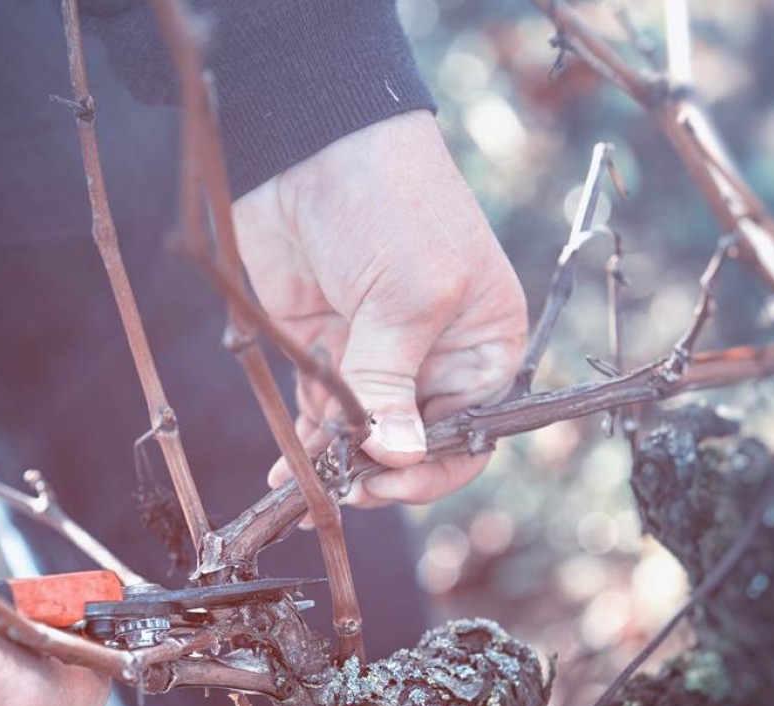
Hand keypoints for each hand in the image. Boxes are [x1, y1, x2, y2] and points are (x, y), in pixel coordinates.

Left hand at [234, 110, 526, 505]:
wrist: (311, 146)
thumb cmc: (390, 205)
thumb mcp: (407, 296)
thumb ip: (393, 384)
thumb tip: (396, 460)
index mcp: (483, 346)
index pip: (471, 434)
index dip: (432, 468)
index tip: (387, 484)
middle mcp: (434, 358)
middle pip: (414, 444)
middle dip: (379, 473)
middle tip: (340, 490)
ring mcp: (378, 356)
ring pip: (365, 437)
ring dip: (338, 466)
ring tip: (307, 491)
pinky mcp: (328, 350)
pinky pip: (323, 414)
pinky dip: (309, 443)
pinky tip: (291, 467)